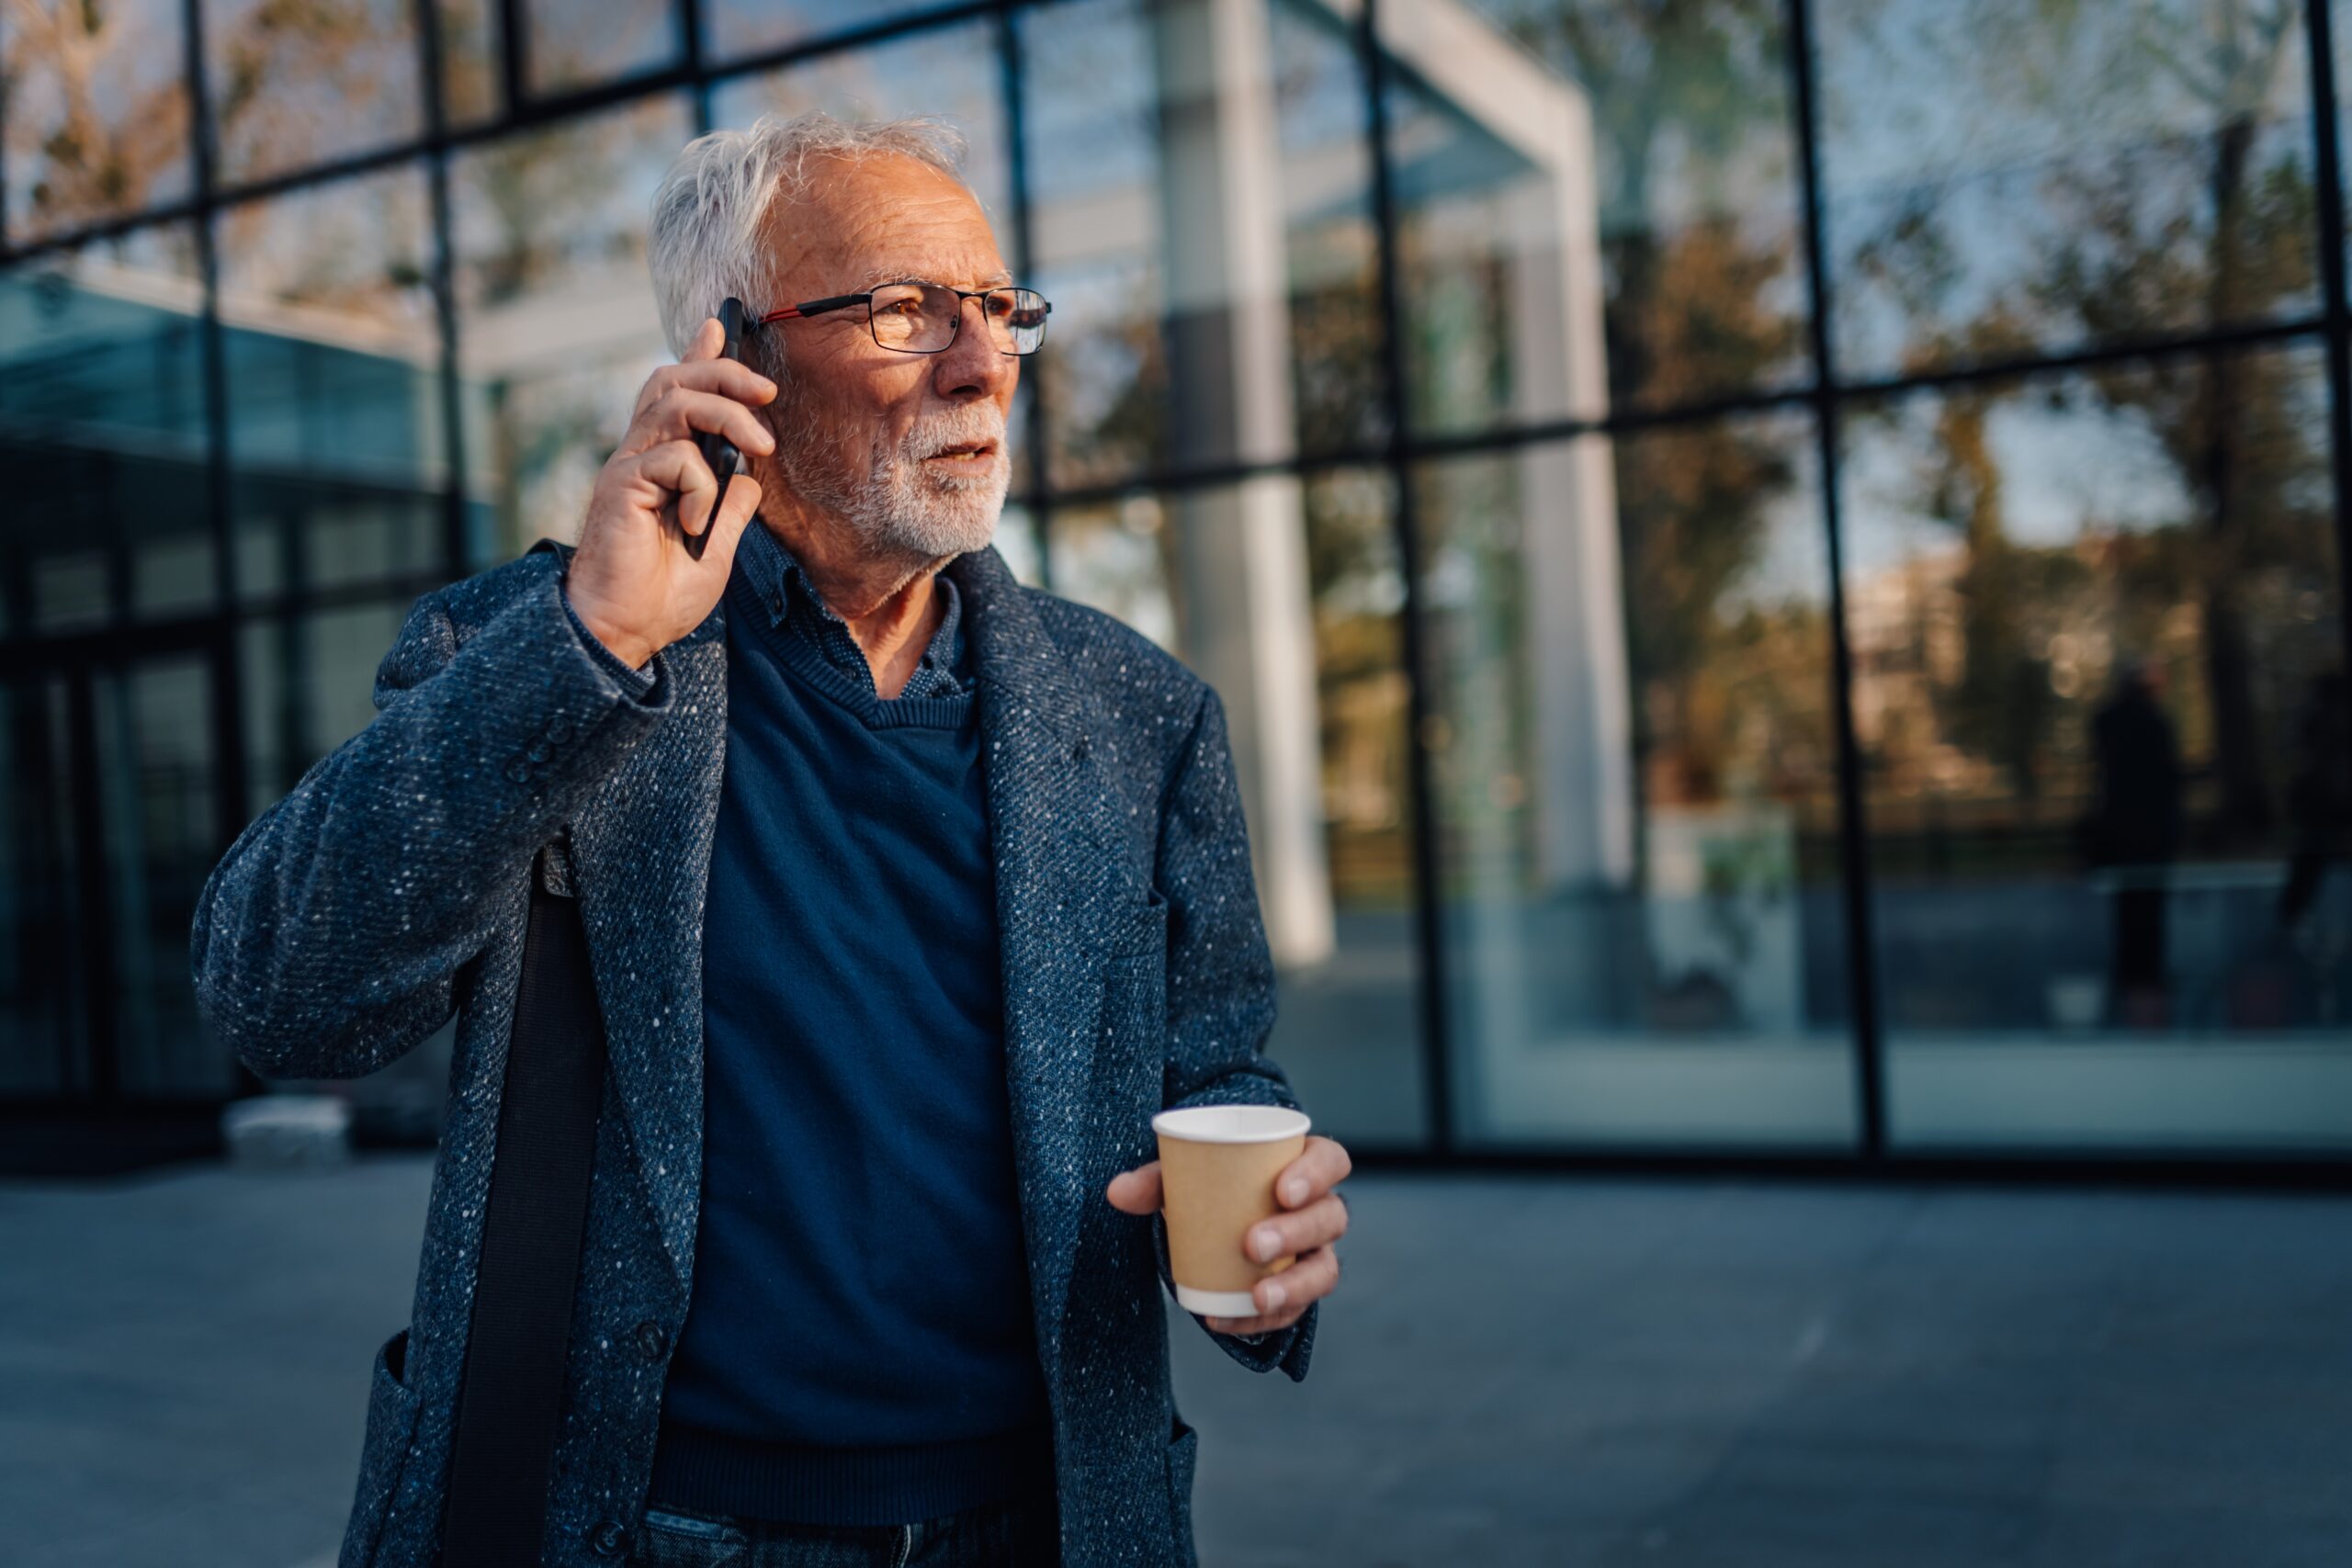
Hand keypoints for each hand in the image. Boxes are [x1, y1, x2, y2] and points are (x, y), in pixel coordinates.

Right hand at [565, 316, 778, 668]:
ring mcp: (627, 467)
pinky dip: (701, 487)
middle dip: (724, 373)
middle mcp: (639, 456)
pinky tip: (697, 525)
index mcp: (661, 465)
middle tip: (766, 392)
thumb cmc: (662, 594)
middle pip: (673, 382)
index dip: (697, 358)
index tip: (718, 328)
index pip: (676, 395)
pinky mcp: (621, 486)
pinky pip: (674, 459)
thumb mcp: (718, 546)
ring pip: (675, 403)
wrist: (625, 631)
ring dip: (728, 416)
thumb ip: (730, 506)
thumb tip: (749, 474)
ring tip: (760, 446)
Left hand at [1105, 1133, 1350, 1334]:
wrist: (1214, 1224)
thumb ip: (1154, 1181)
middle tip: (1253, 1245)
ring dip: (1294, 1286)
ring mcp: (1315, 1253)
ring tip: (1257, 1296)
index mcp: (1304, 1166)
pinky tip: (1228, 1320)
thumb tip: (1117, 1192)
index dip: (1316, 1174)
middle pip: (1330, 1218)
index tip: (1281, 1190)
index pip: (1330, 1161)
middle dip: (1297, 1233)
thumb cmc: (1209, 1188)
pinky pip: (1296, 1311)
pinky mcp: (1298, 1290)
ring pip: (1324, 1271)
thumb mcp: (1183, 1176)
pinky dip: (1263, 1321)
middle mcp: (1320, 1210)